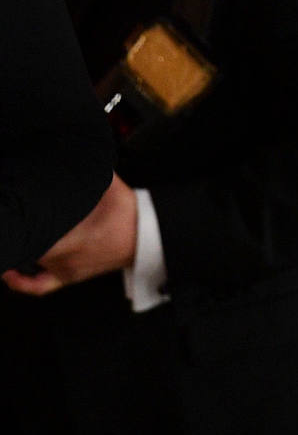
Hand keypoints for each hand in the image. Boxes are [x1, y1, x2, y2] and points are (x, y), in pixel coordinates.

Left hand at [3, 174, 137, 295]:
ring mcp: (63, 268)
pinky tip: (9, 272)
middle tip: (8, 213)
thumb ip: (89, 168)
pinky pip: (38, 285)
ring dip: (20, 246)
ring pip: (28, 260)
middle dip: (18, 230)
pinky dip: (20, 281)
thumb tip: (75, 149)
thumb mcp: (107, 184)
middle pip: (26, 244)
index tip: (6, 212)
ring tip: (11, 232)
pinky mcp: (67, 276)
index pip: (29, 234)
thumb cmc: (127, 213)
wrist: (146, 236)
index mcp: (68, 237)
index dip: (14, 224)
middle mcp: (61, 256)